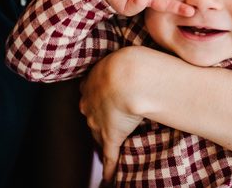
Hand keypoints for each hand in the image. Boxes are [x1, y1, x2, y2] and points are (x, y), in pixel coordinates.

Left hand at [79, 47, 147, 183]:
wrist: (129, 77)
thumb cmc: (130, 61)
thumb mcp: (126, 54)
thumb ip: (129, 59)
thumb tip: (142, 56)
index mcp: (92, 80)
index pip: (90, 92)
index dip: (96, 98)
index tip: (100, 100)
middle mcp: (90, 101)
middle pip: (90, 113)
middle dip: (95, 117)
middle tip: (102, 120)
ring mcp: (99, 120)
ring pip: (96, 132)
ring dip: (100, 139)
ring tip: (103, 145)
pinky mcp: (110, 136)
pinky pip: (109, 155)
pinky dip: (109, 166)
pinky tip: (109, 177)